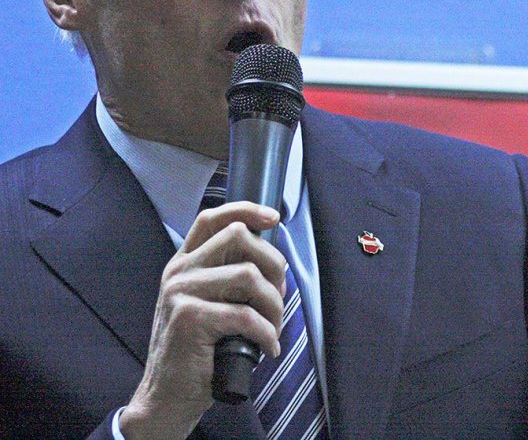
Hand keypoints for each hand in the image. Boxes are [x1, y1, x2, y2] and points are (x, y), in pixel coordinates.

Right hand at [119, 203, 286, 439]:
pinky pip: (246, 315)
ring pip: (249, 275)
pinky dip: (266, 333)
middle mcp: (179, 271)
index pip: (212, 219)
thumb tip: (273, 263)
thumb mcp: (209, 305)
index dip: (246, 210)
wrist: (167, 397)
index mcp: (184, 264)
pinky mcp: (189, 317)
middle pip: (239, 237)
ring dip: (274, 305)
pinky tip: (267, 348)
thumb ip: (228, 278)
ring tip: (274, 328)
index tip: (274, 218)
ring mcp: (180, 292)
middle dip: (273, 265)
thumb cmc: (198, 352)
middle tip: (279, 297)